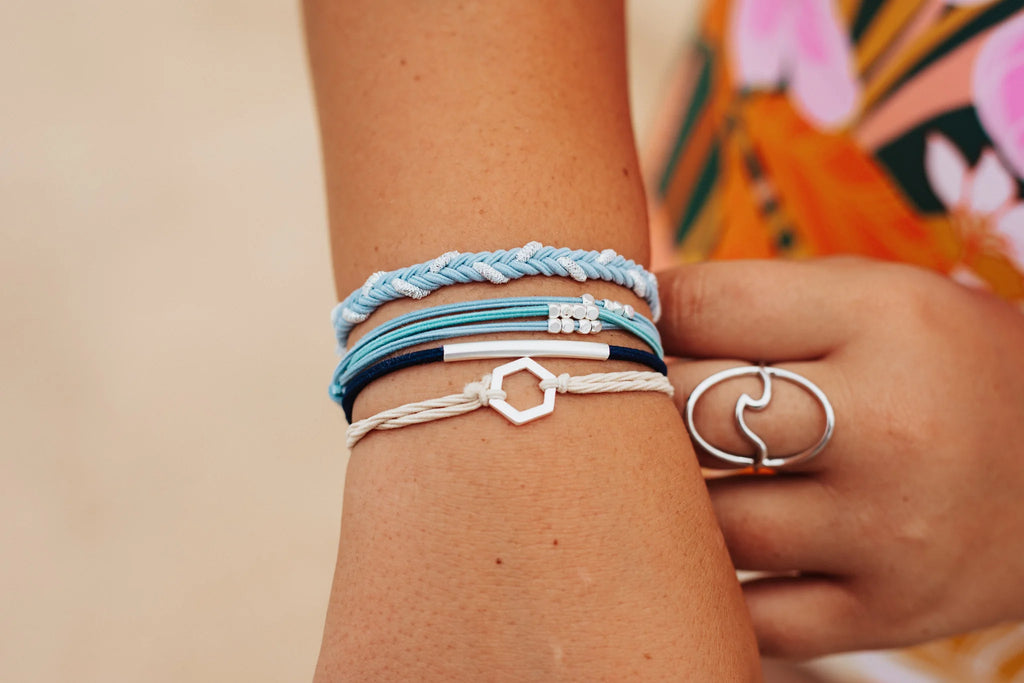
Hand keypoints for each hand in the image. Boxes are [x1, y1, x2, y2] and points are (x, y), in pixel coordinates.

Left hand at [657, 257, 1023, 658]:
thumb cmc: (939, 365)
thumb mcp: (870, 299)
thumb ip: (752, 304)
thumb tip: (620, 328)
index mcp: (883, 319)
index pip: (703, 307)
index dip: (636, 315)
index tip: (618, 328)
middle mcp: (888, 426)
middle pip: (693, 413)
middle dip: (636, 404)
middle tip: (616, 402)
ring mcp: (886, 532)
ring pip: (709, 524)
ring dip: (665, 500)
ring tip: (656, 476)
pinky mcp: (883, 613)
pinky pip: (751, 616)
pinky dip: (709, 586)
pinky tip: (697, 552)